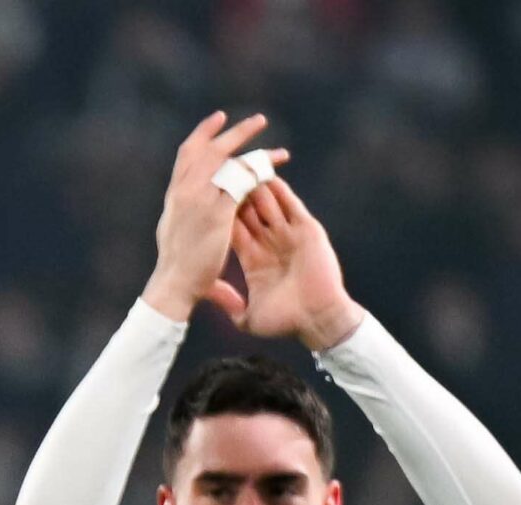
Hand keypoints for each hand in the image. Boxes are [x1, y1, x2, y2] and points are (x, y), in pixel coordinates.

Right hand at [143, 111, 288, 324]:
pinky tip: (276, 175)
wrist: (172, 284)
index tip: (219, 118)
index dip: (204, 132)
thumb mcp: (175, 232)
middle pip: (212, 149)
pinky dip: (259, 176)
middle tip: (259, 121)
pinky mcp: (217, 213)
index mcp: (175, 193)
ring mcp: (200, 199)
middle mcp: (185, 190)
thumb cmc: (176, 268)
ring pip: (232, 163)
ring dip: (259, 155)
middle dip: (237, 133)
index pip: (188, 152)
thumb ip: (187, 216)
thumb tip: (194, 217)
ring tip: (281, 154)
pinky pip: (242, 184)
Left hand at [225, 177, 366, 350]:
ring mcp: (288, 234)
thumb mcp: (249, 317)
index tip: (201, 202)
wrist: (318, 320)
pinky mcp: (307, 230)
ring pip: (268, 203)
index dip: (218, 216)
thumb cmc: (287, 321)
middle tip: (218, 175)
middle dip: (234, 194)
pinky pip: (290, 204)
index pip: (233, 230)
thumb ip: (229, 307)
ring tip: (239, 167)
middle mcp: (270, 242)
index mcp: (254, 259)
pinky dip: (279, 190)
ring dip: (253, 186)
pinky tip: (266, 175)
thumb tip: (209, 303)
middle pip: (248, 211)